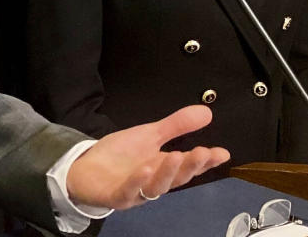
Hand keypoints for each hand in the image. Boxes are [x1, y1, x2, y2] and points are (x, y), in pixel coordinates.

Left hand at [66, 105, 229, 209]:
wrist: (85, 167)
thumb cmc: (120, 156)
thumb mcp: (149, 135)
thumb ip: (176, 126)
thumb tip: (206, 112)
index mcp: (163, 168)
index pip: (188, 166)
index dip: (206, 161)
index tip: (222, 153)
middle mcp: (153, 182)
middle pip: (175, 178)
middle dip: (190, 166)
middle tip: (202, 153)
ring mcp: (135, 191)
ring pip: (156, 187)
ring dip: (167, 173)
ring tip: (176, 156)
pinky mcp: (115, 195)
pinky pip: (128, 192)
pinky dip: (138, 181)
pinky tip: (145, 168)